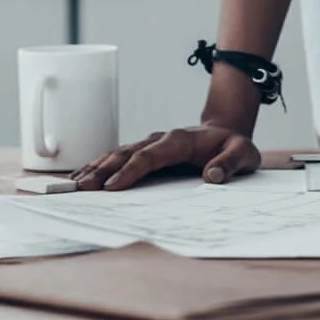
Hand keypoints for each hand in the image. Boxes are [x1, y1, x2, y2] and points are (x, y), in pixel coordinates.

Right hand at [72, 124, 260, 190]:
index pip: (150, 155)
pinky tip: (84, 176)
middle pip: (126, 153)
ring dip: (97, 167)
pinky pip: (119, 157)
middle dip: (104, 170)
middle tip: (83, 187)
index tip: (112, 186)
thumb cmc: (234, 145)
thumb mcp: (243, 153)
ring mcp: (151, 144)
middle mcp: (160, 139)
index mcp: (180, 140)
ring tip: (76, 183)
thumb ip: (230, 164)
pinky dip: (100, 165)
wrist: (227, 131)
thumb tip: (211, 176)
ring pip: (118, 153)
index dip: (130, 170)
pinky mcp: (146, 151)